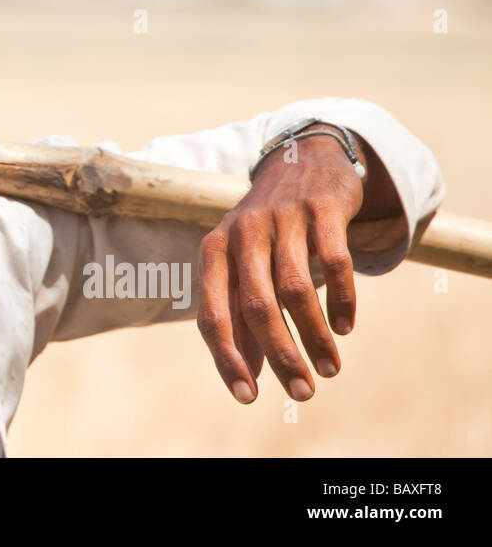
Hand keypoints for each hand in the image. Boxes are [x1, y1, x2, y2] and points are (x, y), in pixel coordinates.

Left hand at [196, 128, 366, 403]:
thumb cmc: (266, 229)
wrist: (301, 161)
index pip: (212, 313)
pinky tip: (345, 326)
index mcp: (213, 250)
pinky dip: (342, 299)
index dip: (227, 358)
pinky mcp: (321, 208)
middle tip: (303, 393)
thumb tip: (249, 377)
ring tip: (331, 369)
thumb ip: (243, 316)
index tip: (248, 397)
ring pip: (295, 289)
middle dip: (280, 355)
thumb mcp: (244, 264)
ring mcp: (280, 217)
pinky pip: (334, 261)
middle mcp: (242, 232)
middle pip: (255, 305)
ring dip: (314, 336)